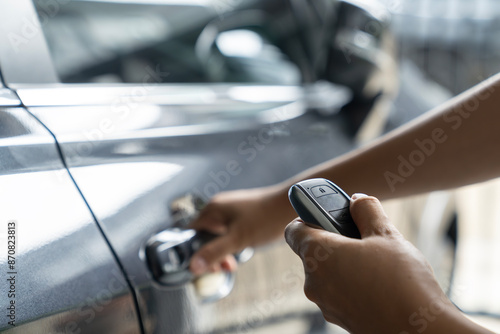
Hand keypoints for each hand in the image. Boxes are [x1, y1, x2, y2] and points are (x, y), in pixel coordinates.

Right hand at [189, 185, 294, 274]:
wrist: (292, 205)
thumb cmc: (266, 219)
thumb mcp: (238, 239)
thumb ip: (214, 252)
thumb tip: (192, 266)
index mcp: (212, 209)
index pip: (191, 233)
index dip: (194, 252)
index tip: (205, 268)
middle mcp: (219, 206)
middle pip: (204, 234)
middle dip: (211, 254)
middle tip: (222, 269)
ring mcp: (231, 209)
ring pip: (218, 234)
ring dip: (222, 251)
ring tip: (231, 264)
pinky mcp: (242, 213)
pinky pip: (229, 231)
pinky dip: (231, 243)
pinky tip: (241, 251)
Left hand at [285, 194, 491, 333]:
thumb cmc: (402, 283)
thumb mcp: (386, 234)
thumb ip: (366, 210)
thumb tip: (357, 201)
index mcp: (318, 255)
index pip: (293, 230)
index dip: (308, 217)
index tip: (329, 213)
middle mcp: (314, 282)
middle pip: (313, 251)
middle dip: (336, 240)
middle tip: (364, 236)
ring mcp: (325, 304)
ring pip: (328, 273)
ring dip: (345, 262)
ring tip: (377, 261)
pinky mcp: (339, 319)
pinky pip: (339, 292)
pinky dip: (351, 283)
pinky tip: (379, 283)